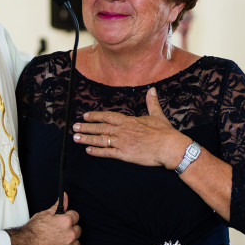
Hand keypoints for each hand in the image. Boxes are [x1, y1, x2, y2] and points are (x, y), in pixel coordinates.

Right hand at [6, 195, 79, 244]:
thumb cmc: (31, 233)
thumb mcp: (44, 215)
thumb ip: (57, 207)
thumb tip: (64, 197)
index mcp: (66, 222)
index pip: (76, 216)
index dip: (68, 218)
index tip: (64, 221)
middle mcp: (70, 235)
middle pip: (78, 230)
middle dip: (70, 230)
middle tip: (58, 232)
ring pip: (76, 244)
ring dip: (69, 242)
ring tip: (56, 242)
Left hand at [72, 87, 188, 169]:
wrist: (169, 146)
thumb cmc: (164, 132)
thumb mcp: (157, 114)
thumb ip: (151, 102)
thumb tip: (152, 90)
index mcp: (129, 121)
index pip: (108, 116)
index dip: (95, 116)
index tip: (85, 115)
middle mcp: (123, 130)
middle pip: (101, 127)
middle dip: (86, 127)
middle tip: (75, 127)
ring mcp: (122, 142)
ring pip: (101, 139)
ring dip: (87, 138)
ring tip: (76, 137)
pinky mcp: (125, 154)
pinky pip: (107, 152)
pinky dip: (97, 151)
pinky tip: (88, 150)